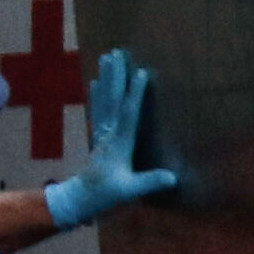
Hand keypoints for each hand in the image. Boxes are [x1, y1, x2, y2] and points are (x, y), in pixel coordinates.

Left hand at [39, 47, 186, 231]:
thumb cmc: (106, 196)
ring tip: (107, 58)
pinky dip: (96, 95)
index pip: (129, 114)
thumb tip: (173, 177)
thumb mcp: (130, 192)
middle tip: (117, 53)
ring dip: (106, 78)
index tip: (141, 72)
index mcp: (119, 143)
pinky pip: (97, 110)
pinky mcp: (98, 137)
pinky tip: (94, 82)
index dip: (135, 93)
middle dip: (116, 76)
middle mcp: (109, 133)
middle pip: (113, 99)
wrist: (80, 200)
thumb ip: (150, 182)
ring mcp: (102, 134)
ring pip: (104, 101)